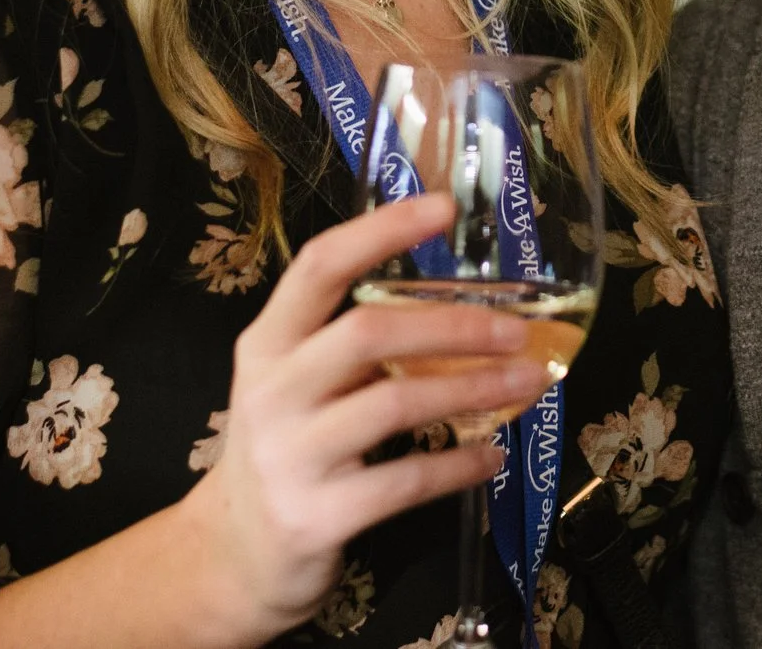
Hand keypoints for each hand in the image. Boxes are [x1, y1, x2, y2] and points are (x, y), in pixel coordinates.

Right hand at [180, 193, 554, 641]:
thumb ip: (353, 343)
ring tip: (526, 383)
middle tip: (517, 327)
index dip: (381, 231)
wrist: (235, 554)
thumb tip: (466, 306)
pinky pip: (405, 482)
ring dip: (473, 389)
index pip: (319, 266)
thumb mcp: (298, 384)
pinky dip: (459, 466)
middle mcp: (273, 391)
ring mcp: (291, 456)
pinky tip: (493, 456)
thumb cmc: (287, 448)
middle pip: (366, 333)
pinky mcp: (318, 516)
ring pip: (395, 405)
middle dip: (453, 324)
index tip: (444, 206)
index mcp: (268, 343)